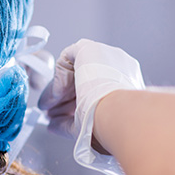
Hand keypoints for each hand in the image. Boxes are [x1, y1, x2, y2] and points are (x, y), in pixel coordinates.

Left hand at [37, 39, 144, 174]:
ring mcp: (106, 54)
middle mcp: (119, 67)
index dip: (77, 103)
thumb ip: (68, 124)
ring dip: (60, 91)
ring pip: (75, 71)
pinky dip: (59, 78)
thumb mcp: (88, 124)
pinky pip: (67, 60)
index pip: (97, 89)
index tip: (63, 117)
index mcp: (126, 84)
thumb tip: (52, 126)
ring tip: (49, 109)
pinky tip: (57, 96)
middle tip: (52, 114)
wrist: (116, 112)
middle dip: (66, 99)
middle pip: (85, 80)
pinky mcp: (89, 48)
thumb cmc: (110, 123)